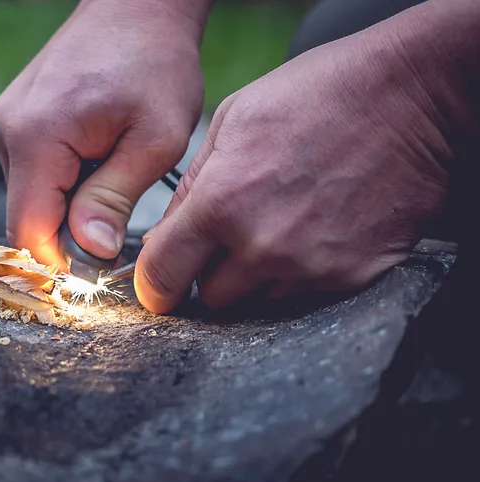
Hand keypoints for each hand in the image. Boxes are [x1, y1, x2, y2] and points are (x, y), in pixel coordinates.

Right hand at [0, 0, 207, 265]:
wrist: (135, 6)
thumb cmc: (154, 64)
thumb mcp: (154, 140)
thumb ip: (114, 199)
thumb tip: (88, 252)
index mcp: (36, 137)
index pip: (28, 232)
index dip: (61, 263)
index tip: (101, 268)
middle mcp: (5, 131)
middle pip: (27, 218)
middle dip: (70, 233)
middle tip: (121, 216)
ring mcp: (3, 124)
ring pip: (30, 198)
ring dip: (68, 204)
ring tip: (112, 171)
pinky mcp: (11, 122)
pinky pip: (30, 174)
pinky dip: (62, 182)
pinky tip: (96, 157)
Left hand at [136, 23, 451, 313]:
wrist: (412, 98)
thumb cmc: (318, 96)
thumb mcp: (231, 121)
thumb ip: (191, 186)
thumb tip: (164, 236)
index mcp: (221, 203)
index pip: (162, 276)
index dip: (154, 285)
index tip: (159, 285)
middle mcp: (262, 246)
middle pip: (212, 297)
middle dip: (212, 273)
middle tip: (233, 234)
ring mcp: (310, 267)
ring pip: (259, 299)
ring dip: (258, 274)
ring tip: (283, 221)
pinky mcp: (352, 277)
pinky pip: (305, 295)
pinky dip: (301, 271)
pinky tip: (315, 228)